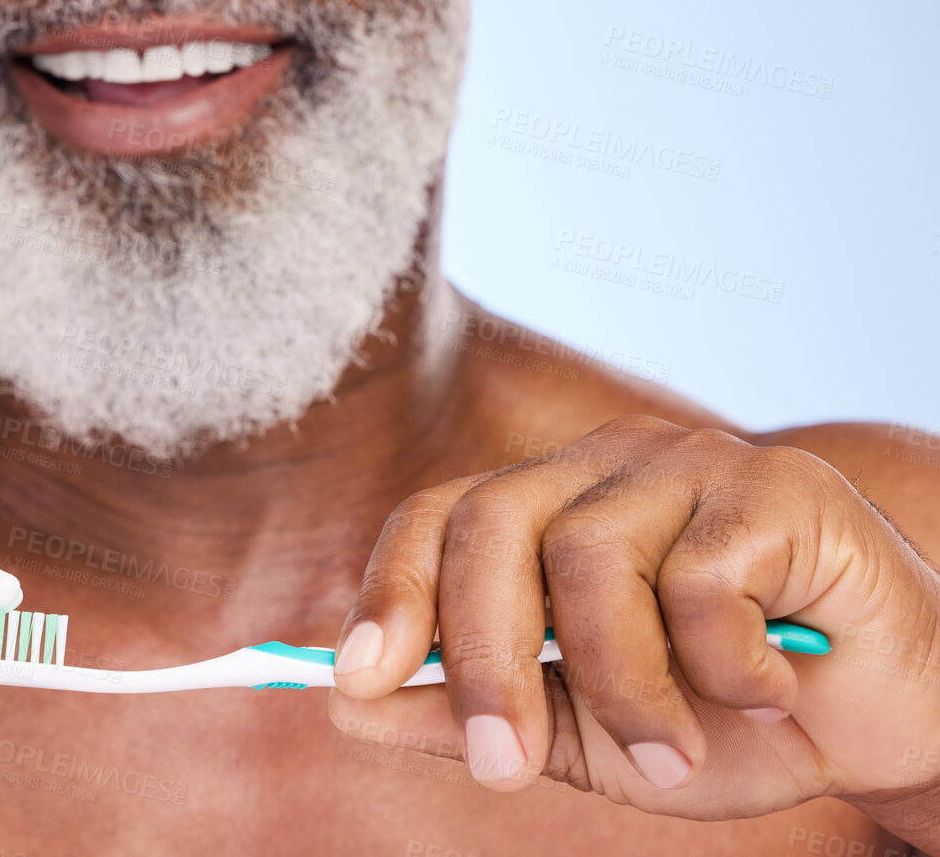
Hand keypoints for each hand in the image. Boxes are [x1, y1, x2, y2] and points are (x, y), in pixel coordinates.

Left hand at [328, 415, 939, 824]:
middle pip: (491, 526)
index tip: (352, 682)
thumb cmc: (722, 724)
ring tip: (674, 754)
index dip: (386, 593)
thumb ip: (469, 715)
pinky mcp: (777, 485)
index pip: (434, 518)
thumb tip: (346, 706)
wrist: (886, 726)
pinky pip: (700, 576)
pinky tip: (764, 689)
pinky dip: (721, 664)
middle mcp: (602, 468)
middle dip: (483, 660)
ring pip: (589, 556)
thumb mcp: (581, 738)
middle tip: (505, 769)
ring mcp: (688, 462)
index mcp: (544, 510)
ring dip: (623, 687)